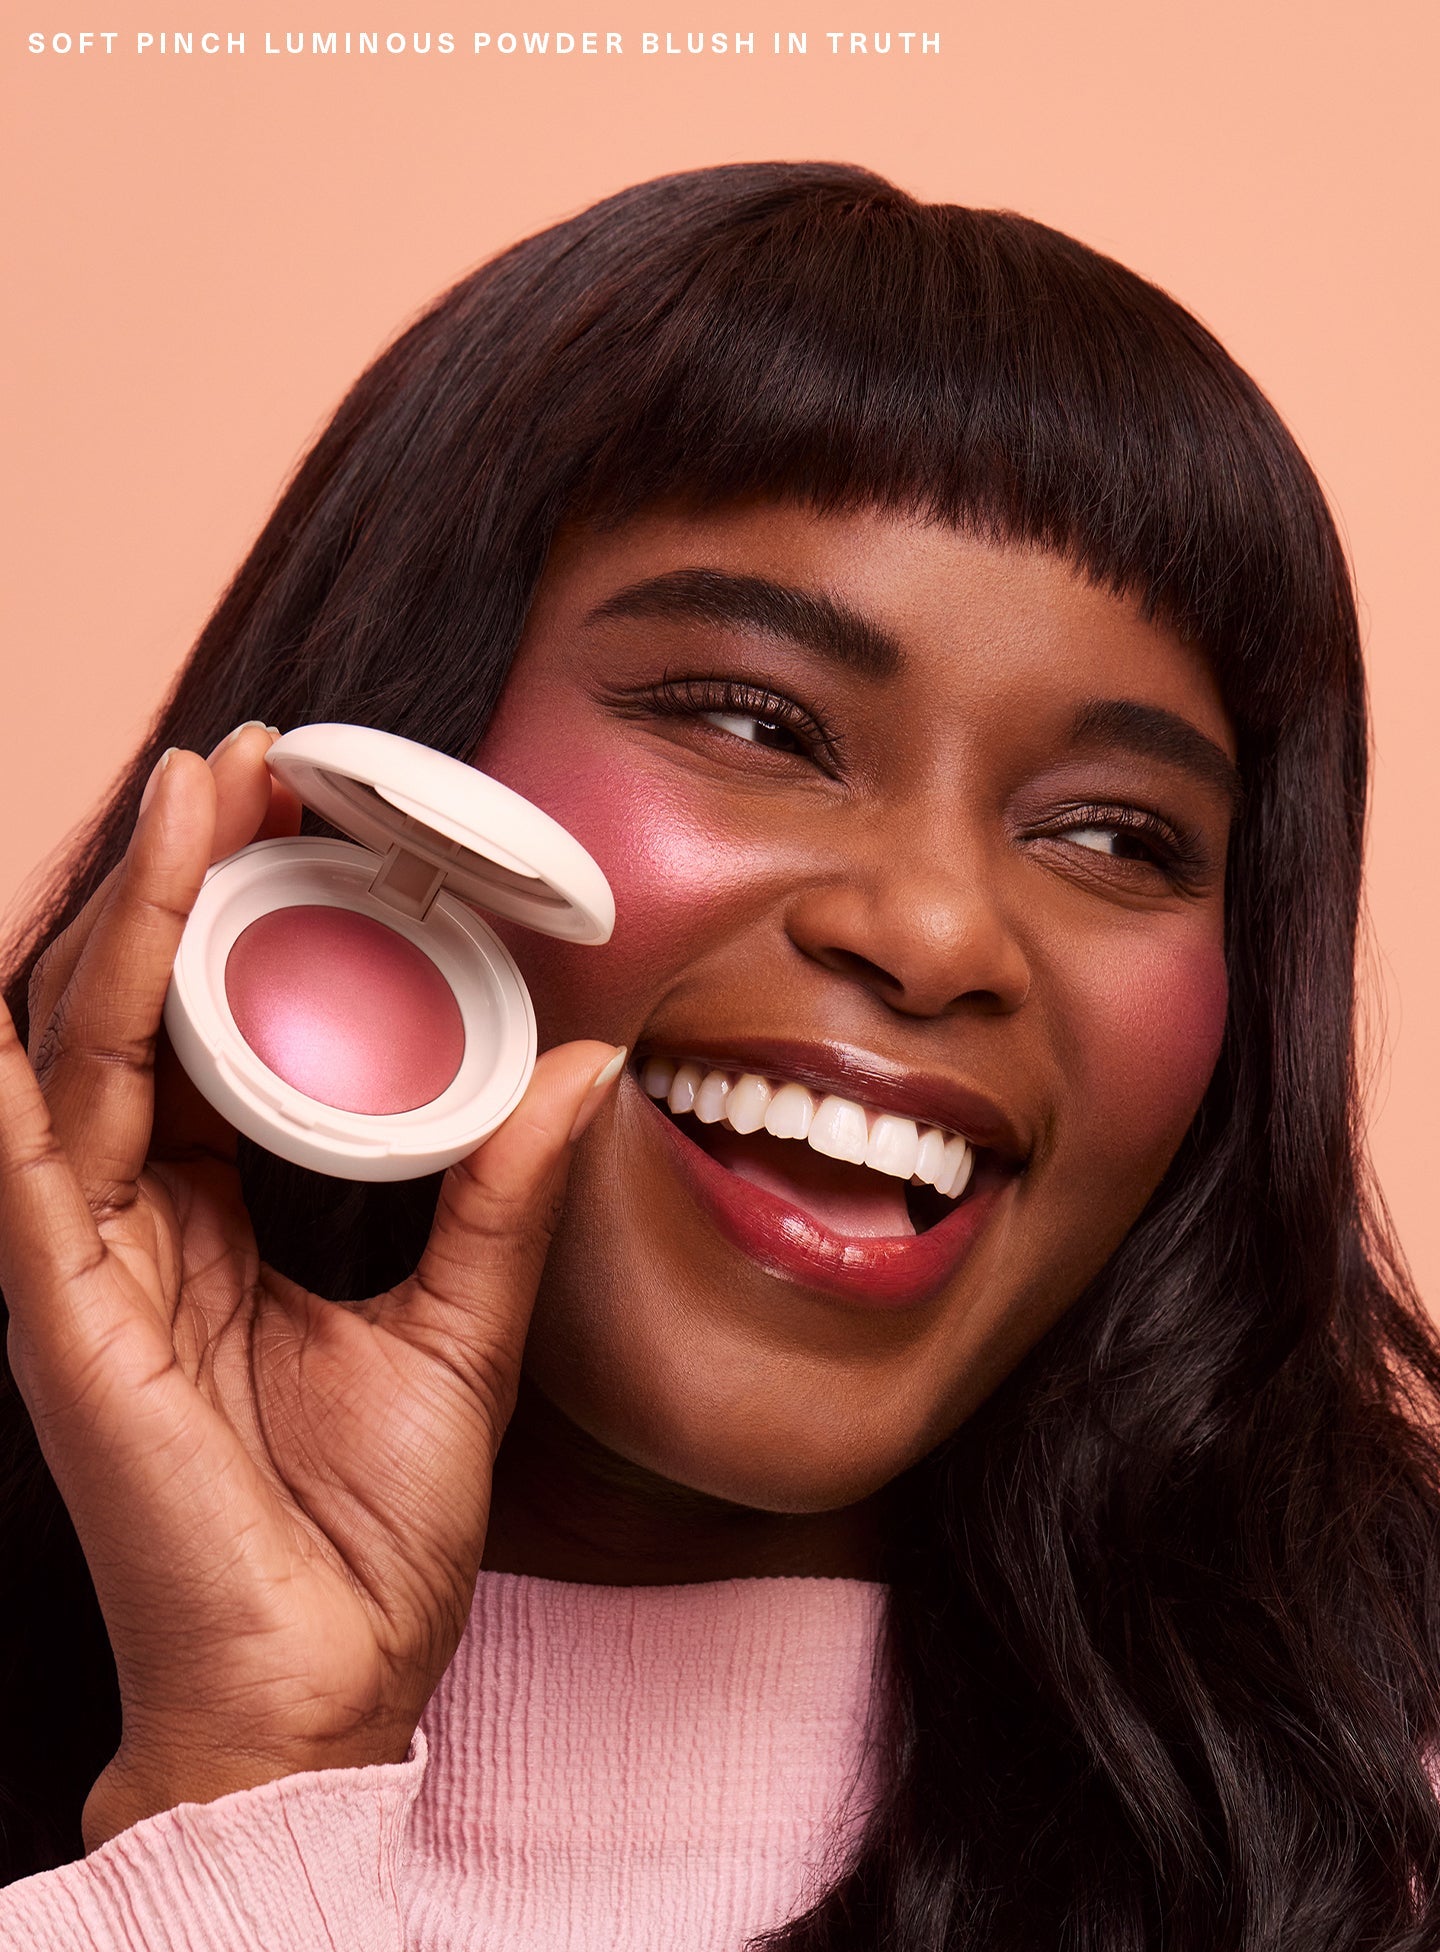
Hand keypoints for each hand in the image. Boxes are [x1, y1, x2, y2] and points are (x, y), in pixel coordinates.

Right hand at [0, 726, 621, 1848]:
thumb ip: (501, 1194)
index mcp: (214, 1220)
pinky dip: (24, 1059)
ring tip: (193, 801)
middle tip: (249, 761)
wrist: (328, 1682)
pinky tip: (38, 959)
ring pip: (78, 1047)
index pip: (205, 1029)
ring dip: (130, 915)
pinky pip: (26, 1160)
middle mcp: (136, 1223)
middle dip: (183, 876)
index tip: (302, 811)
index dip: (240, 916)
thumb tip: (581, 1068)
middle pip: (136, 1009)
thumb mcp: (461, 1328)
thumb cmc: (370, 1529)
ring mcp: (85, 1263)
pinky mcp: (62, 1313)